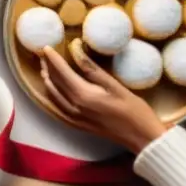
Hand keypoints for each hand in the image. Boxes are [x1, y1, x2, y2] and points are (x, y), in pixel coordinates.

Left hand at [41, 42, 167, 153]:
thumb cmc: (134, 110)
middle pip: (54, 83)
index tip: (45, 47)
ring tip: (44, 68)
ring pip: (53, 96)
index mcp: (83, 95)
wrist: (143, 138)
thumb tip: (75, 48)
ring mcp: (75, 118)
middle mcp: (74, 107)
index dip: (52, 59)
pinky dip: (50, 98)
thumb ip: (92, 68)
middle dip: (47, 67)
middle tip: (42, 54)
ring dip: (47, 81)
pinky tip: (49, 93)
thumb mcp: (115, 85)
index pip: (61, 72)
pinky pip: (57, 109)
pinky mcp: (78, 125)